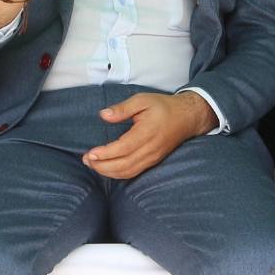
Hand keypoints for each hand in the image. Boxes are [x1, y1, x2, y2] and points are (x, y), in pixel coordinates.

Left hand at [83, 92, 214, 179]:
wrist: (187, 118)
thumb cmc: (163, 107)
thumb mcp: (142, 100)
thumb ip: (122, 108)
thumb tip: (103, 115)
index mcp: (147, 132)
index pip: (123, 148)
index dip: (105, 154)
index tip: (90, 153)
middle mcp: (150, 149)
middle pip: (123, 165)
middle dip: (102, 166)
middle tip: (86, 160)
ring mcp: (152, 158)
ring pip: (128, 172)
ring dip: (108, 172)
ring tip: (92, 164)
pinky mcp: (152, 162)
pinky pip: (133, 172)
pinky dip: (117, 173)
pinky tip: (106, 168)